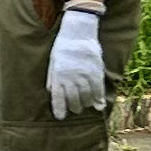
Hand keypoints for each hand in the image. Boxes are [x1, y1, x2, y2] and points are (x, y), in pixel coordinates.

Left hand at [45, 2, 109, 119]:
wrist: (78, 32)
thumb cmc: (62, 46)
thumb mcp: (52, 61)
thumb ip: (52, 78)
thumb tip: (51, 92)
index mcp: (58, 76)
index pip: (58, 98)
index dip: (60, 109)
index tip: (60, 117)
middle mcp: (71, 78)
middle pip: (74, 100)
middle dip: (74, 107)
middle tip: (76, 109)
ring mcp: (85, 76)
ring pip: (87, 97)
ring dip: (86, 103)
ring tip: (86, 105)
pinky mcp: (96, 72)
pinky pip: (99, 90)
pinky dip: (99, 99)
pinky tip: (99, 105)